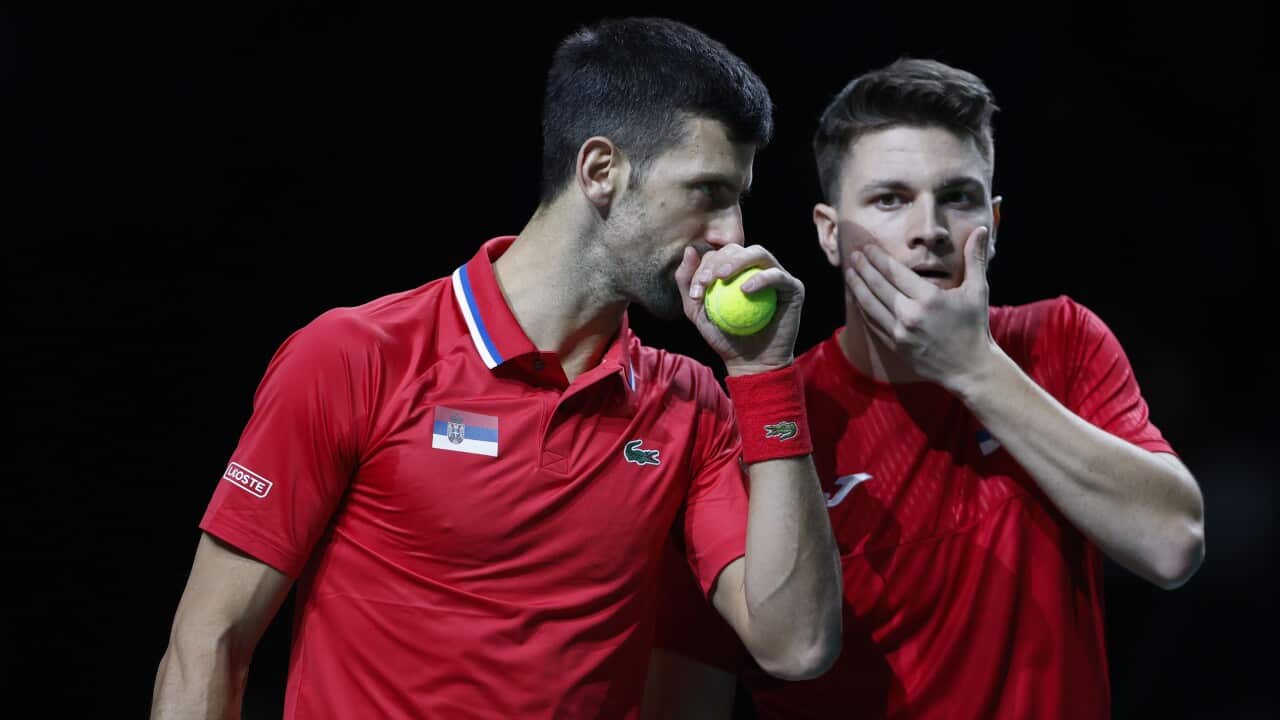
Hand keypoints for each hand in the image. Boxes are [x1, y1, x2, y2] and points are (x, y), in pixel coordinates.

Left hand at [675, 244, 803, 375]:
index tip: (695, 291)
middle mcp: (757, 268)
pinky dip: (760, 279)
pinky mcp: (793, 287)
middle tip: (708, 281)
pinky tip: (745, 289)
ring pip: (758, 253)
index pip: (718, 256)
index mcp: (736, 270)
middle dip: (718, 261)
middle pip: (737, 249)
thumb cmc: (724, 337)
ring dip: (737, 261)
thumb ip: (688, 282)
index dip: (704, 267)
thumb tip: (690, 250)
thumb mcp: (696, 312)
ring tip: (722, 276)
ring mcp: (777, 275)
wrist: (751, 363)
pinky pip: (777, 276)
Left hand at [846, 226, 998, 392]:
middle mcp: (910, 315)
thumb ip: (975, 258)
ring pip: (869, 305)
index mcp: (929, 298)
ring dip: (857, 287)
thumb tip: (981, 228)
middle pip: (877, 286)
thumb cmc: (974, 327)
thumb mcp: (978, 290)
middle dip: (863, 268)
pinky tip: (857, 298)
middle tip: (853, 255)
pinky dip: (862, 309)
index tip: (867, 248)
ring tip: (849, 273)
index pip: (895, 272)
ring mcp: (900, 333)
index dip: (878, 258)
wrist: (970, 368)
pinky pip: (872, 324)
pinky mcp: (895, 346)